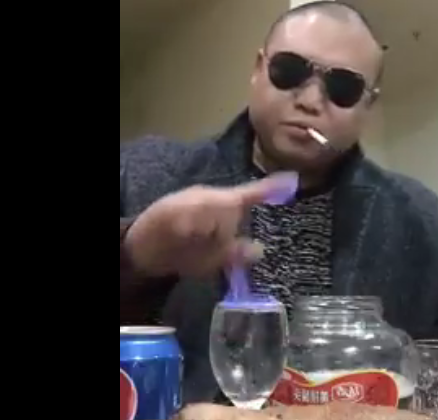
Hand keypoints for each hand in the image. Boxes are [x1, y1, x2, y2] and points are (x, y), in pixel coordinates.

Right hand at [124, 172, 296, 277]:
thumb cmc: (183, 249)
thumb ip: (234, 253)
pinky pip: (190, 217)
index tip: (291, 180)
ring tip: (192, 240)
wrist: (146, 247)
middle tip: (208, 245)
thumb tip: (259, 250)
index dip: (268, 189)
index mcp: (221, 205)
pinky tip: (186, 235)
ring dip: (208, 230)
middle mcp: (208, 197)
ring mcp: (190, 200)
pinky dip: (192, 227)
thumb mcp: (213, 257)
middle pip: (231, 206)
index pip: (248, 195)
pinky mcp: (171, 208)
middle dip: (225, 231)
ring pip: (213, 210)